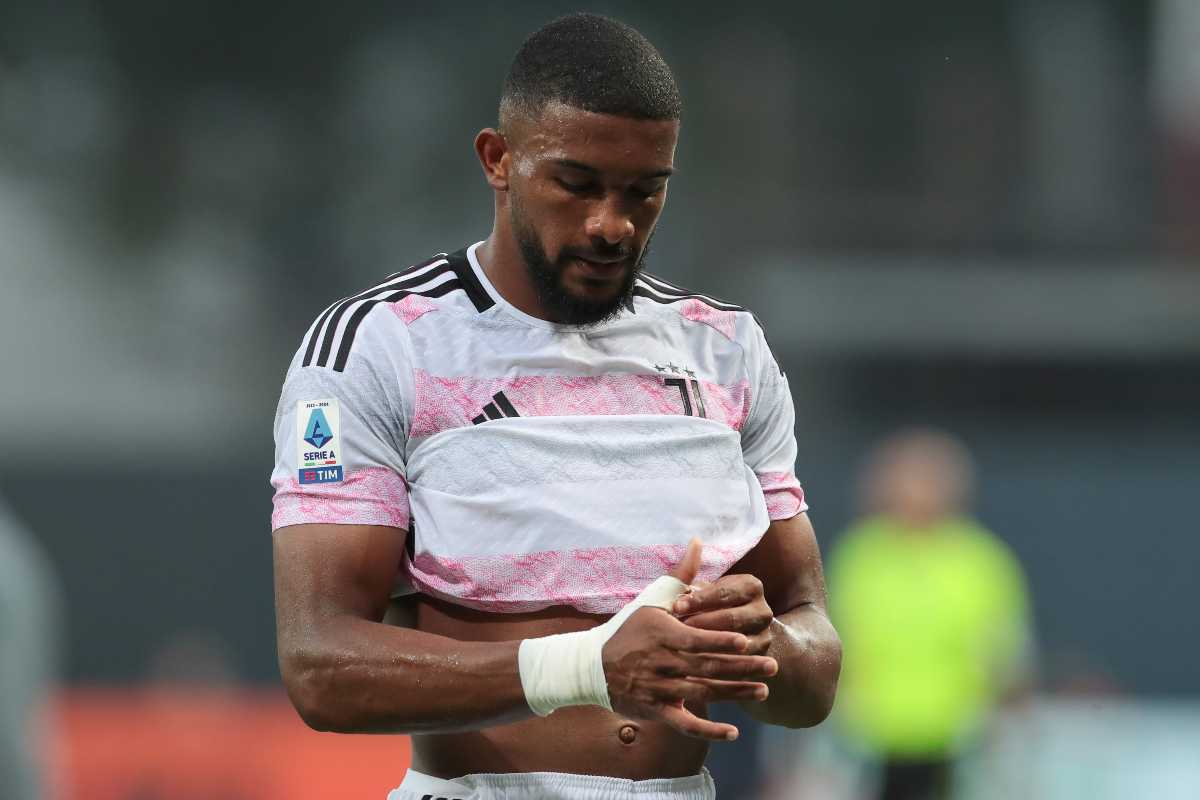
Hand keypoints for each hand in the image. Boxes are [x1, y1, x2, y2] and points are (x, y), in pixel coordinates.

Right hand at [601, 539, 776, 740]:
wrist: (592, 666)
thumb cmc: (629, 627)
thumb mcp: (652, 598)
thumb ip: (681, 575)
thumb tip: (698, 542)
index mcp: (662, 633)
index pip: (694, 639)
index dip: (719, 642)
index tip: (744, 641)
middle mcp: (661, 662)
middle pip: (706, 667)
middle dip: (741, 668)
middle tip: (772, 665)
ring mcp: (659, 688)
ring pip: (702, 693)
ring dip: (735, 693)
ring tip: (764, 691)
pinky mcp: (657, 710)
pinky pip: (685, 724)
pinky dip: (708, 731)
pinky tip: (733, 732)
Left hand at [673, 571, 774, 656]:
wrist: (735, 634)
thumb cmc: (708, 606)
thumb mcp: (702, 589)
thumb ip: (693, 570)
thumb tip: (694, 541)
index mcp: (750, 586)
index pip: (724, 592)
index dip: (698, 599)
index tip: (676, 606)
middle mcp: (763, 609)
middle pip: (732, 618)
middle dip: (702, 624)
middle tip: (678, 630)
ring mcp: (765, 634)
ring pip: (737, 642)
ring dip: (710, 646)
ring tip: (685, 649)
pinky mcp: (761, 657)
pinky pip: (740, 663)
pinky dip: (719, 662)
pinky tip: (696, 666)